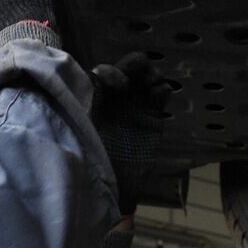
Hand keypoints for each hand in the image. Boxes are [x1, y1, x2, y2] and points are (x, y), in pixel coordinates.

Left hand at [90, 52, 169, 214]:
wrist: (113, 182)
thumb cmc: (93, 152)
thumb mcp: (85, 122)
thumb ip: (89, 99)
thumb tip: (97, 74)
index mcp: (98, 97)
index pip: (107, 71)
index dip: (114, 71)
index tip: (120, 82)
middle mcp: (118, 98)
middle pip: (131, 69)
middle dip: (137, 66)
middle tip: (141, 74)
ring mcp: (137, 106)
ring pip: (148, 78)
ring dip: (151, 75)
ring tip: (150, 84)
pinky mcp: (154, 117)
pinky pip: (162, 95)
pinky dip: (163, 89)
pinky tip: (159, 92)